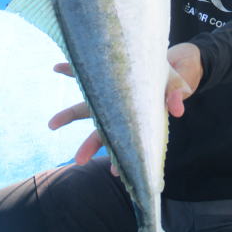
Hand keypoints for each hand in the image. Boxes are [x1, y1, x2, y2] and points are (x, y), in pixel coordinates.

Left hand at [48, 44, 202, 165]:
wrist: (177, 58)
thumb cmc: (178, 75)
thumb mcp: (180, 83)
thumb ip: (177, 95)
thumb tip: (178, 108)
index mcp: (139, 114)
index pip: (127, 138)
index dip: (120, 155)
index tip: (114, 172)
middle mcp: (123, 108)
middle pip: (104, 128)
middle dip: (91, 144)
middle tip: (78, 160)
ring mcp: (115, 93)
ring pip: (90, 106)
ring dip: (70, 115)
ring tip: (52, 125)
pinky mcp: (111, 72)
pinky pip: (89, 72)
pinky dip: (72, 70)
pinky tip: (57, 68)